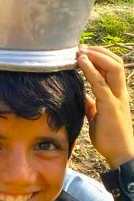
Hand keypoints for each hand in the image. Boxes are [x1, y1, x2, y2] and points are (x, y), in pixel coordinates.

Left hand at [77, 45, 133, 168]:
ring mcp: (117, 98)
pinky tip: (81, 62)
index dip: (100, 57)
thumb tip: (82, 96)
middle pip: (115, 63)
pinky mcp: (110, 105)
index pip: (113, 68)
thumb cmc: (110, 136)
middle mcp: (120, 92)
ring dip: (95, 56)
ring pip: (112, 68)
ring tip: (80, 51)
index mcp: (117, 94)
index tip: (84, 52)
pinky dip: (91, 70)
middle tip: (81, 47)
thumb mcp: (97, 116)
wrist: (121, 153)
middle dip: (98, 51)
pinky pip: (100, 83)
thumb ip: (92, 104)